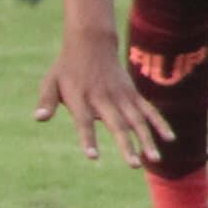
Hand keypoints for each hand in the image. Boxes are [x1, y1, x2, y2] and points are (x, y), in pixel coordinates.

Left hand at [36, 28, 165, 164]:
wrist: (91, 42)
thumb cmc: (66, 68)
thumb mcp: (50, 81)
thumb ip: (46, 101)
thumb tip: (38, 118)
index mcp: (81, 98)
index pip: (84, 121)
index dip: (88, 138)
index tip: (93, 156)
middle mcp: (103, 98)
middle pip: (117, 124)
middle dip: (126, 145)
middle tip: (134, 165)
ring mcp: (121, 96)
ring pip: (137, 120)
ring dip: (146, 139)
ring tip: (154, 159)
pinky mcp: (132, 93)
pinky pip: (148, 110)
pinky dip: (159, 123)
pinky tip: (169, 139)